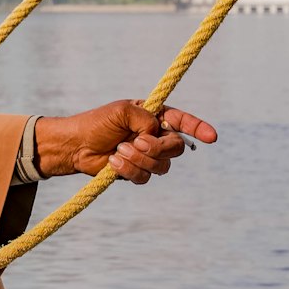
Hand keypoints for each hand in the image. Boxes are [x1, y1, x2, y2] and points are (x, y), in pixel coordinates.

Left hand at [35, 101, 216, 184]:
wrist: (77, 145)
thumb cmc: (97, 123)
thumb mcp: (121, 112)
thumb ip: (144, 118)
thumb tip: (156, 134)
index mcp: (153, 116)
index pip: (181, 121)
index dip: (198, 129)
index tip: (212, 137)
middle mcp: (154, 136)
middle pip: (176, 147)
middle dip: (159, 148)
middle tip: (138, 142)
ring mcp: (147, 156)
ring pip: (163, 166)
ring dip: (140, 159)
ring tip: (118, 150)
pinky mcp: (137, 172)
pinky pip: (145, 177)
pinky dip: (129, 170)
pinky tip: (113, 162)